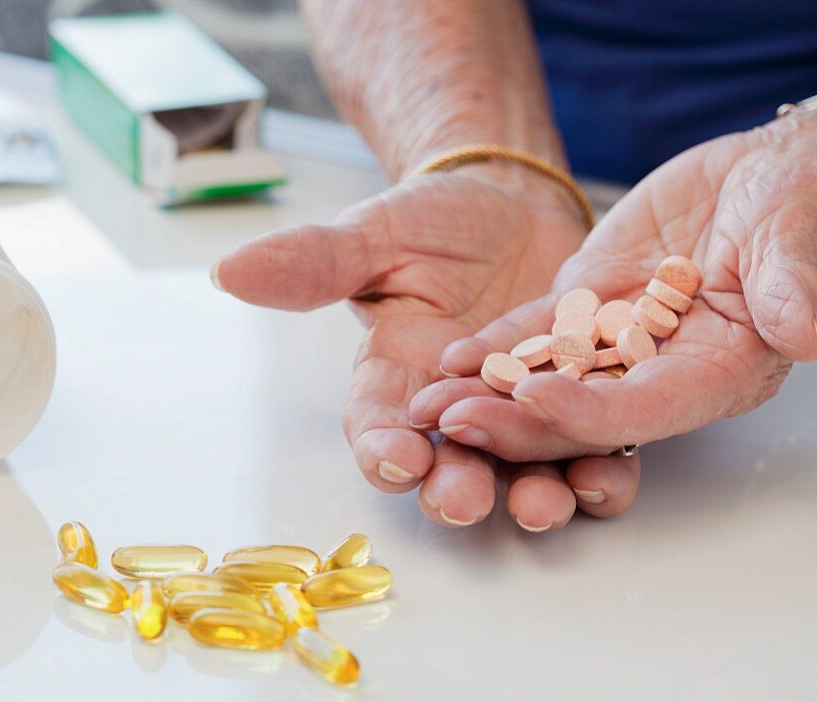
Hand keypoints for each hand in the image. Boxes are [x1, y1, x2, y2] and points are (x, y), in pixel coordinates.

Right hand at [212, 163, 637, 529]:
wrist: (512, 206)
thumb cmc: (433, 222)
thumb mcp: (375, 235)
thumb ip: (312, 262)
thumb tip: (228, 270)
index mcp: (394, 379)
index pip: (376, 426)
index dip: (382, 449)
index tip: (396, 457)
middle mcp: (452, 413)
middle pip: (448, 466)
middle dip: (456, 488)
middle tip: (466, 499)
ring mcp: (518, 413)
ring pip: (521, 471)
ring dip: (532, 495)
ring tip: (544, 504)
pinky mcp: (578, 402)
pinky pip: (588, 445)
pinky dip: (600, 467)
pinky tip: (607, 474)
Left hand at [411, 116, 816, 467]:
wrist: (759, 175)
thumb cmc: (795, 201)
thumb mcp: (796, 232)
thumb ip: (792, 282)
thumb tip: (807, 329)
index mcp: (717, 371)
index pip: (646, 406)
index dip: (589, 410)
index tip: (533, 397)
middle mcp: (659, 370)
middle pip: (580, 412)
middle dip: (514, 423)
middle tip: (451, 424)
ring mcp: (616, 344)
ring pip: (545, 381)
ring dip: (486, 397)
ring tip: (426, 407)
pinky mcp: (586, 311)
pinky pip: (534, 336)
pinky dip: (493, 349)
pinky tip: (449, 361)